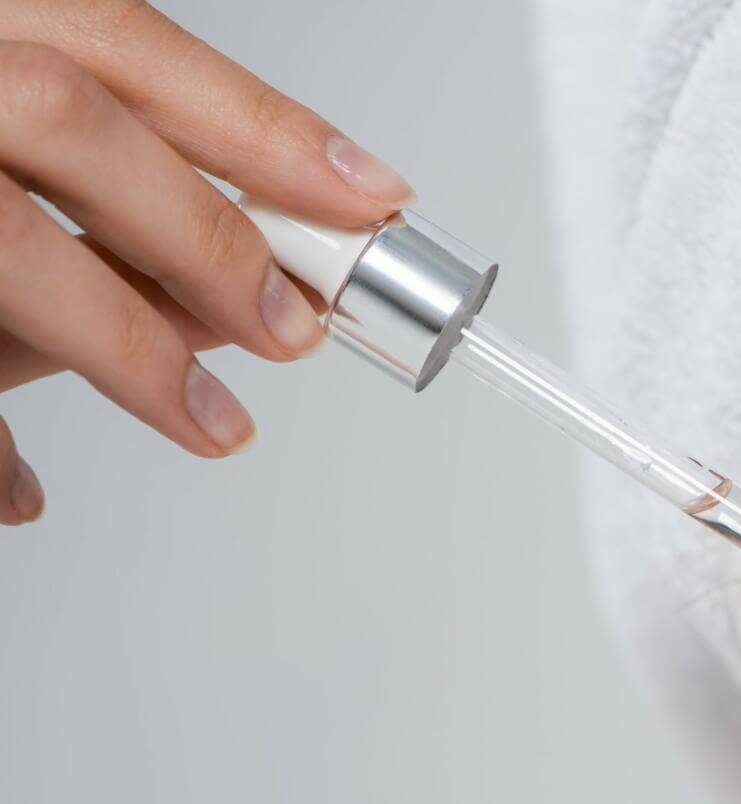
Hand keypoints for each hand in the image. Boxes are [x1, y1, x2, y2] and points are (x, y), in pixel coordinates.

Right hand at [0, 0, 415, 524]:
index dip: (260, 121)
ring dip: (123, 341)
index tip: (373, 196)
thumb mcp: (8, 146)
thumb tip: (247, 280)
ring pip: (1, 242)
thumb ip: (103, 201)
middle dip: (200, 227)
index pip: (123, 45)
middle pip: (66, 118)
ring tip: (216, 424)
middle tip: (294, 329)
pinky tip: (21, 491)